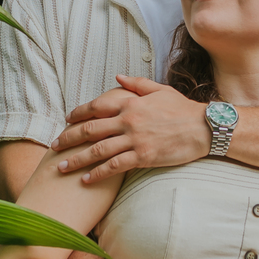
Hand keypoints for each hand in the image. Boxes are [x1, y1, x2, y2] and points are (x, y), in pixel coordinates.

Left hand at [52, 77, 210, 183]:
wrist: (204, 127)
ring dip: (76, 160)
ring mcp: (134, 140)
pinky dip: (97, 174)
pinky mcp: (142, 157)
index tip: (67, 121)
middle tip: (54, 146)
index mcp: (130, 103)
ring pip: (97, 150)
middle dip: (68, 138)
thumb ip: (137, 84)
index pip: (96, 107)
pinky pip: (114, 167)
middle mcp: (128, 120)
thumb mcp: (160, 90)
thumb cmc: (183, 108)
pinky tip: (86, 180)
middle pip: (90, 130)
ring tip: (61, 167)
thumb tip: (117, 78)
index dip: (78, 114)